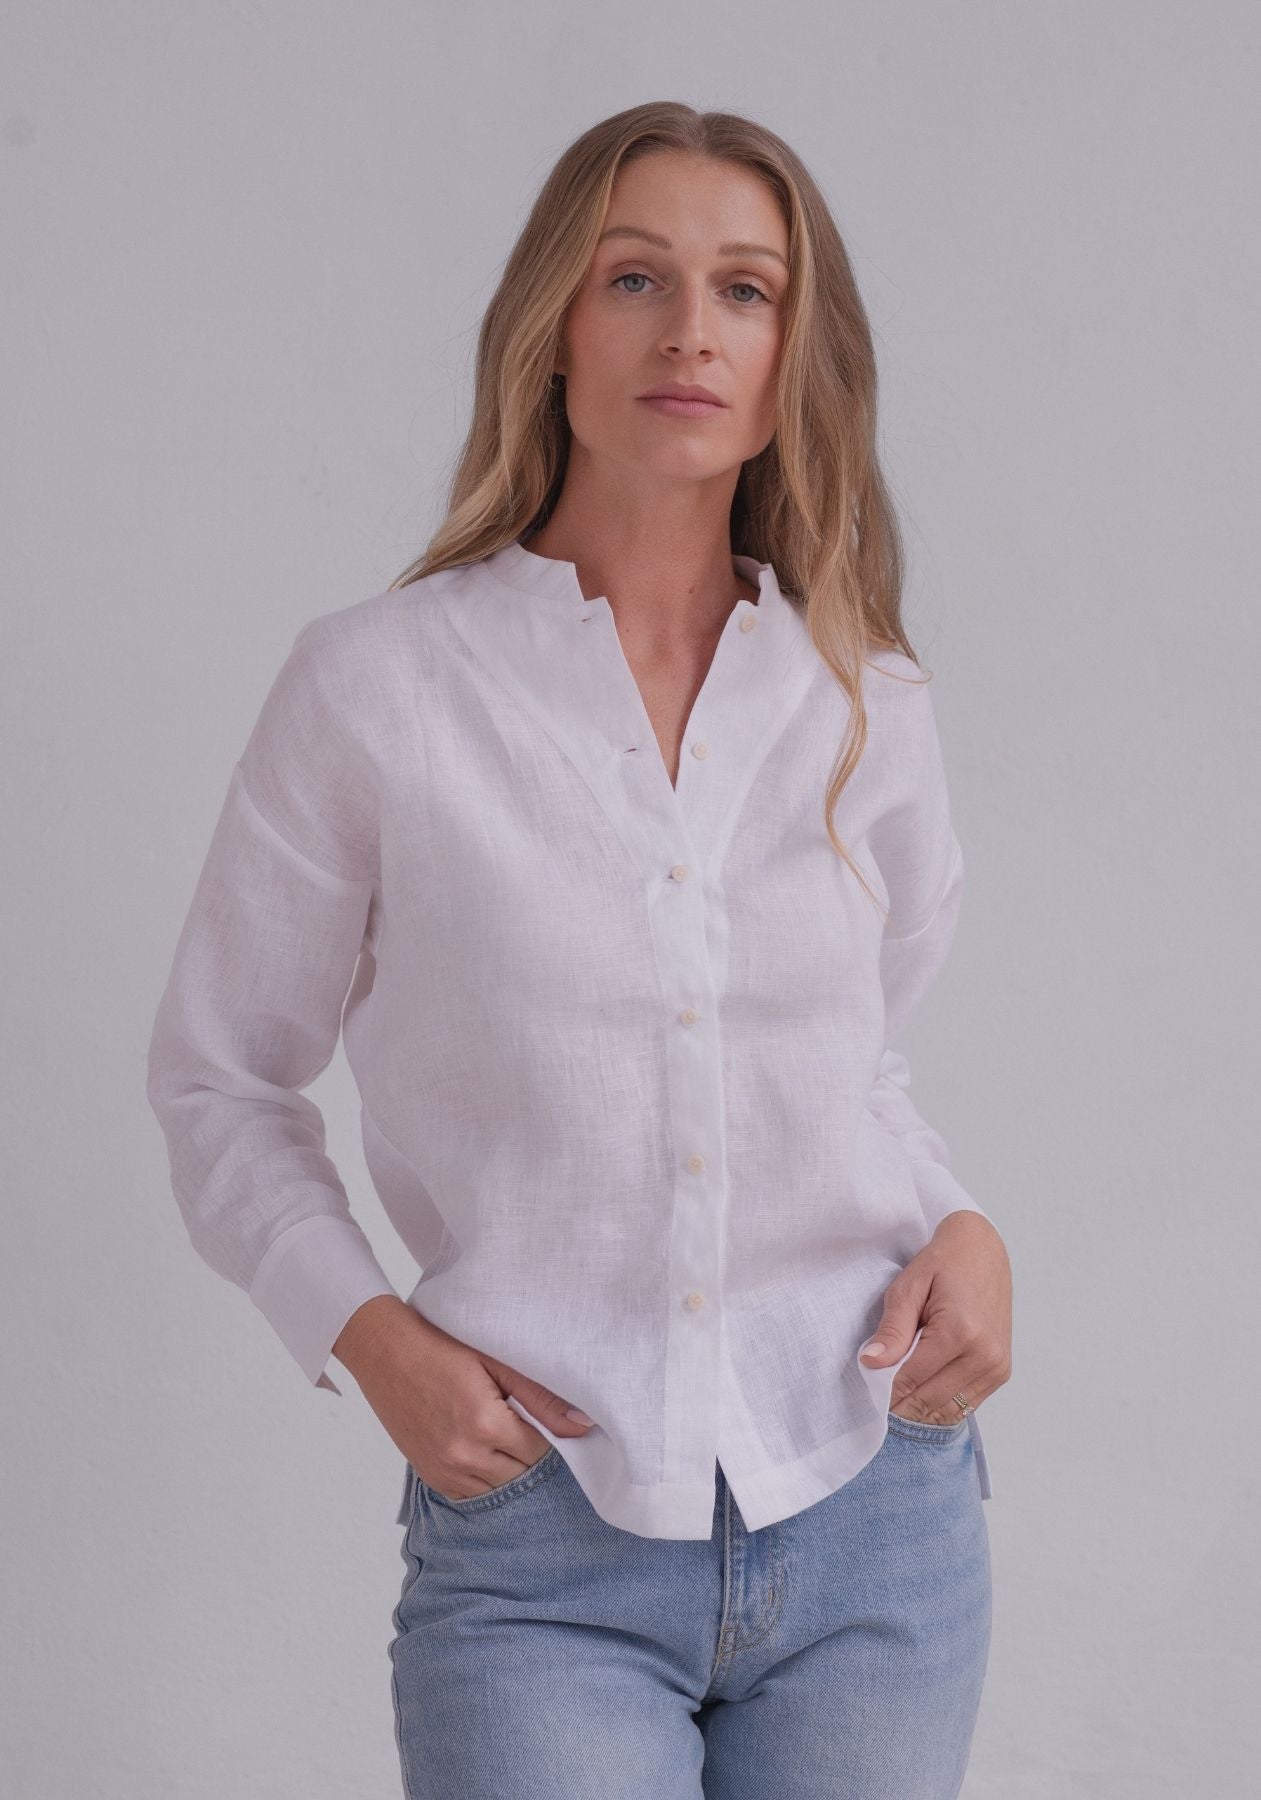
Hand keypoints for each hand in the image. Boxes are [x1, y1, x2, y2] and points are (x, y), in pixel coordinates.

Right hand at [332, 1297, 595, 1498]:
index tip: (554, 1423)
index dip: (553, 1437)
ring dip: (511, 1470)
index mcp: (486, 1424)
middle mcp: (465, 1456)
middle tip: (534, 1430)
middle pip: (523, 1476)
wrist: (384, 1352)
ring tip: (511, 1440)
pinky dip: (486, 1479)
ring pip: (499, 1490)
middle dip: (534, 1456)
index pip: (542, 1451)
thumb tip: (583, 1425)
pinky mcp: (430, 1476)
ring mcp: (445, 1470)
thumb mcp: (495, 1361)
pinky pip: (471, 1495)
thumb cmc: (441, 1346)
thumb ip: (541, 1397)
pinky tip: (488, 1453)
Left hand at [860, 1212, 1011, 1424]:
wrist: (982, 1251)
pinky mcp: (1001, 1372)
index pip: (910, 1380)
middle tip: (877, 1399)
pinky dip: (941, 1406)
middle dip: (900, 1404)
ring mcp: (997, 1366)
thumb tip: (871, 1363)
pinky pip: (966, 1405)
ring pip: (948, 1410)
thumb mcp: (908, 1288)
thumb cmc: (943, 1264)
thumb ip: (892, 1330)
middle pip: (929, 1401)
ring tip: (898, 1399)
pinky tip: (923, 1394)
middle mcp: (984, 1354)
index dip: (884, 1389)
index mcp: (959, 1331)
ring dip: (920, 1411)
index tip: (867, 1391)